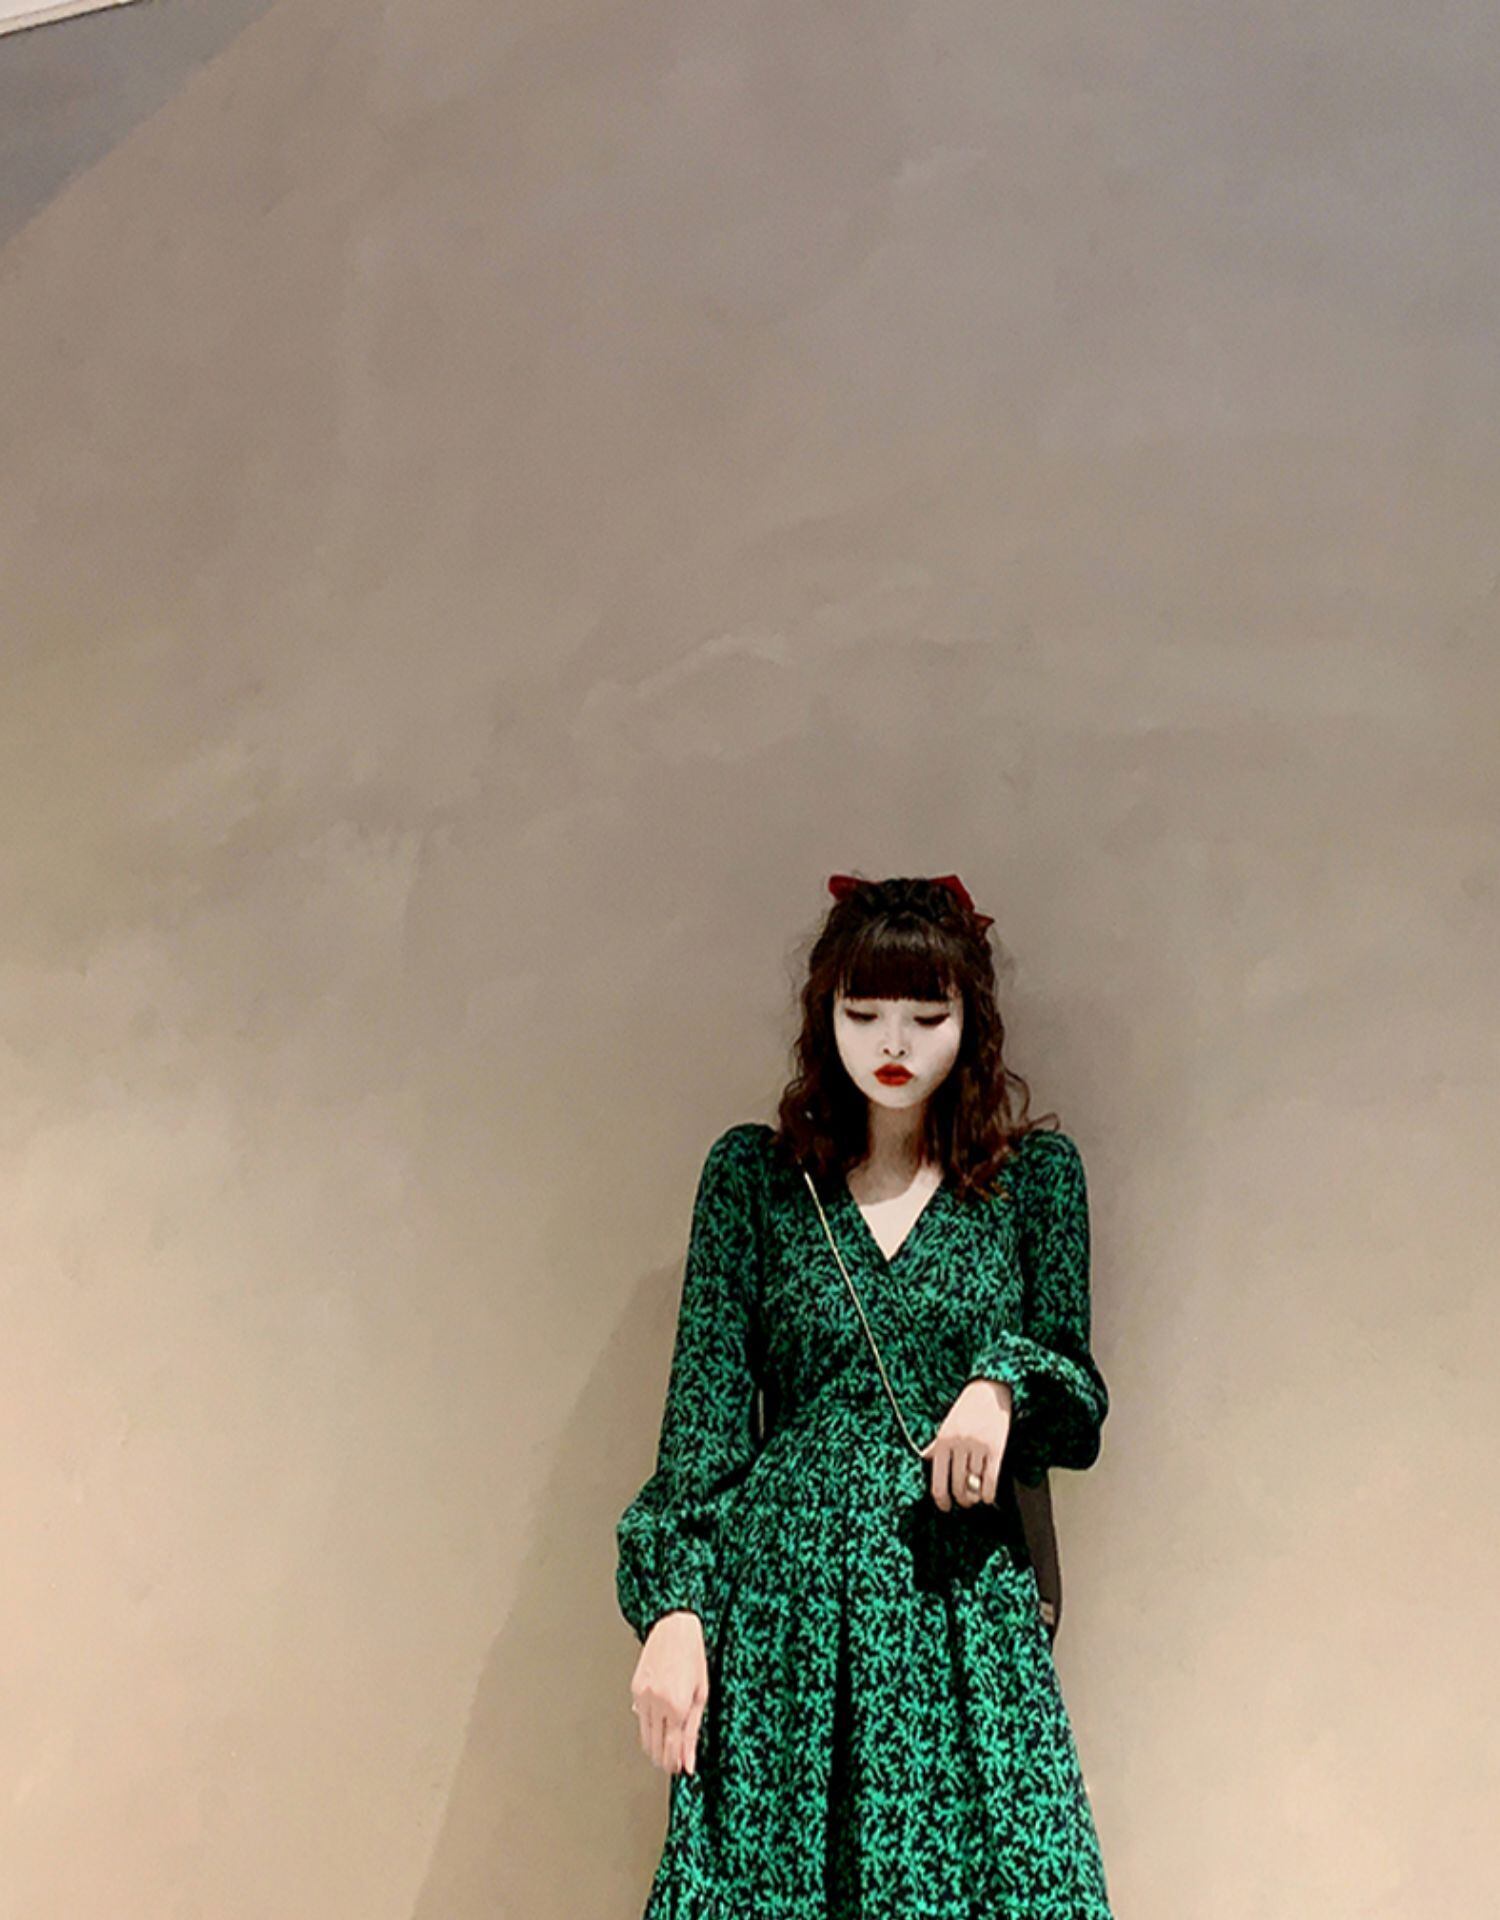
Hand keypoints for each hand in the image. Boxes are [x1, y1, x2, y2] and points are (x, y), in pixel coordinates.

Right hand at [630, 1609, 708, 1774]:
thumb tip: (689, 1762)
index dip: (674, 1763)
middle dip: (663, 1759)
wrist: (674, 1629)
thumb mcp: (701, 1695)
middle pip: (655, 1746)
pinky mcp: (634, 1689)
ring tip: (664, 1750)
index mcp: (677, 1705)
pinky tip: (658, 1725)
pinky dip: (648, 1726)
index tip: (677, 1770)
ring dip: (654, 1747)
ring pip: (644, 1735)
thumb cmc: (693, 1657)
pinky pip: (640, 1717)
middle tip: (671, 1764)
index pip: (671, 1748)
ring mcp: (642, 1695)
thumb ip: (693, 1732)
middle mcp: (657, 1702)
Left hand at [919, 1378, 1013, 1510]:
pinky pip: (991, 1479)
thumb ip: (936, 1446)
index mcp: (943, 1441)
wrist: (989, 1389)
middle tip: (964, 1502)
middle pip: (957, 1486)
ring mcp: (978, 1446)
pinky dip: (989, 1493)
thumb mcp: (946, 1426)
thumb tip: (923, 1459)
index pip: (938, 1481)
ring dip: (975, 1497)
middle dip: (961, 1500)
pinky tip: (988, 1498)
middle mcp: (959, 1444)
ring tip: (976, 1498)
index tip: (945, 1507)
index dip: (941, 1500)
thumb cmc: (966, 1409)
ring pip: (974, 1484)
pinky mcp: (996, 1447)